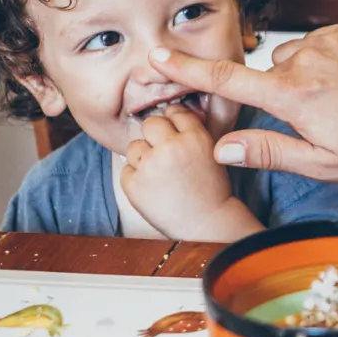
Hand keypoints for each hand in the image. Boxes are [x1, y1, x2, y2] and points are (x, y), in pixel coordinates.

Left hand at [120, 108, 263, 241]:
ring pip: (134, 146)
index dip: (172, 122)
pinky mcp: (134, 184)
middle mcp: (171, 147)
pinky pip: (126, 170)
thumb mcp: (210, 152)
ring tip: (159, 175)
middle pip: (150, 123)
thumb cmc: (210, 190)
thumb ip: (191, 133)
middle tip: (162, 152)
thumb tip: (168, 113)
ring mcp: (150, 166)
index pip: (175, 112)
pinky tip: (152, 188)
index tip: (172, 133)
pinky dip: (136, 178)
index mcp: (194, 137)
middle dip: (154, 136)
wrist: (206, 224)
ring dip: (143, 157)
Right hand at [149, 22, 337, 182]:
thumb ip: (266, 151)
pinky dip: (329, 63)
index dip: (187, 70)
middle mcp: (305, 61)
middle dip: (281, 96)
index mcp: (292, 97)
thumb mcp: (320, 163)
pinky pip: (321, 45)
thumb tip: (222, 148)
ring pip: (295, 60)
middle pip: (268, 76)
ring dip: (307, 79)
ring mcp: (328, 41)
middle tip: (319, 121)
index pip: (227, 82)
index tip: (158, 56)